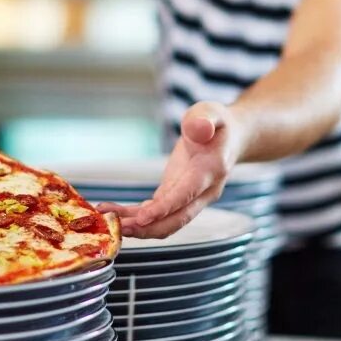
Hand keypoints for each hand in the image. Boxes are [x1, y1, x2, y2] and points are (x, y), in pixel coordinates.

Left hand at [98, 102, 244, 238]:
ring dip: (139, 227)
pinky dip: (137, 217)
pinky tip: (116, 213)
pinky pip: (157, 214)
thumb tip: (197, 129)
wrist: (231, 138)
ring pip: (166, 223)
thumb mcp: (211, 112)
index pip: (187, 194)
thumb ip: (203, 119)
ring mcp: (191, 199)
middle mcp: (204, 191)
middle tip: (119, 228)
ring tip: (109, 221)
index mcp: (212, 170)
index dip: (165, 207)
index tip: (142, 217)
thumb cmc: (218, 124)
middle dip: (148, 228)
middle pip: (177, 219)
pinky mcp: (177, 199)